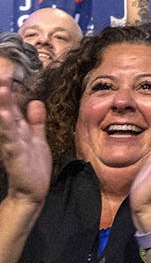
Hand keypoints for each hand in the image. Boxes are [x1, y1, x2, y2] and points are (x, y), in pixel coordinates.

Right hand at [0, 80, 49, 205]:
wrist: (31, 191)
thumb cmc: (33, 165)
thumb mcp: (36, 138)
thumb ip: (36, 120)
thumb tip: (36, 101)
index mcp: (16, 128)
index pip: (11, 105)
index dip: (9, 89)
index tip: (7, 71)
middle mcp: (11, 133)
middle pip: (6, 109)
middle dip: (3, 92)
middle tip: (3, 73)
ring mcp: (12, 143)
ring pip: (6, 121)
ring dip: (3, 105)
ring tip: (2, 89)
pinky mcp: (15, 155)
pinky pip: (10, 139)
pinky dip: (7, 127)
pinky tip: (5, 115)